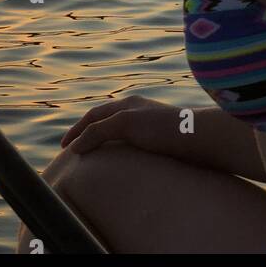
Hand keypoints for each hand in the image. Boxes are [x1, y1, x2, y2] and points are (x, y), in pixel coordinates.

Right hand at [61, 95, 179, 155]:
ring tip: (97, 158)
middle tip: (76, 151)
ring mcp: (150, 124)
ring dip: (105, 142)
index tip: (64, 148)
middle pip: (106, 121)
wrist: (200, 137)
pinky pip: (133, 143)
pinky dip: (120, 150)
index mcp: (127, 104)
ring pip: (120, 132)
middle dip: (89, 133)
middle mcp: (138, 111)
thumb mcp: (126, 124)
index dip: (77, 130)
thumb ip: (99, 132)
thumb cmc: (164, 128)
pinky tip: (123, 162)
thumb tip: (76, 147)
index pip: (94, 116)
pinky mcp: (161, 139)